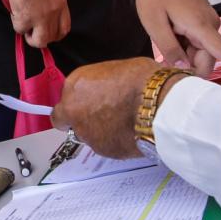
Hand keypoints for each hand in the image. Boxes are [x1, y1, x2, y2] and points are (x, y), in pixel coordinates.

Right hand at [3, 0, 69, 47]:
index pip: (64, 29)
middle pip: (52, 37)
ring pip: (39, 41)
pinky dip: (16, 23)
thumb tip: (45, 30)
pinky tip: (16, 9)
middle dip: (40, 38)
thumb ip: (51, 10)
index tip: (46, 35)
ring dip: (29, 36)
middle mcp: (54, 11)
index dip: (55, 35)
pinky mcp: (27, 18)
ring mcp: (42, 16)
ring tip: (22, 22)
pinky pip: (21, 31)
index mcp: (61, 3)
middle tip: (31, 30)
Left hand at [51, 58, 167, 157]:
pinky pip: (105, 146)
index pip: (63, 100)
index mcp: (75, 86)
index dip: (76, 103)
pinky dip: (114, 141)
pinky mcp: (102, 150)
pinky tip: (130, 133)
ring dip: (99, 131)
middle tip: (100, 117)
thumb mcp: (116, 69)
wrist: (157, 106)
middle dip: (80, 120)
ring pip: (87, 135)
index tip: (88, 103)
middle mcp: (74, 111)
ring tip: (122, 123)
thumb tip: (106, 89)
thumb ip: (102, 85)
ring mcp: (86, 133)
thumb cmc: (141, 80)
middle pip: (68, 121)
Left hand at [135, 0, 220, 77]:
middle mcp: (211, 26)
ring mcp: (209, 25)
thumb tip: (184, 68)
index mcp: (201, 26)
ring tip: (168, 35)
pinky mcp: (204, 24)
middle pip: (208, 60)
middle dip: (188, 63)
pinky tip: (173, 33)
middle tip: (166, 52)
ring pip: (201, 54)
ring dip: (184, 53)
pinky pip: (198, 45)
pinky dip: (185, 45)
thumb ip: (170, 49)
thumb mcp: (154, 23)